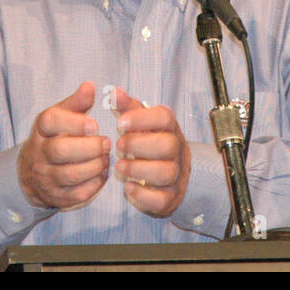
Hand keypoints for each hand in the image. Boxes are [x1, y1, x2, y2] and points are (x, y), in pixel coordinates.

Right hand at [17, 81, 110, 210]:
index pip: (51, 121)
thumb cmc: (53, 138)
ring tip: (106, 158)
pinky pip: (77, 194)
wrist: (31, 173)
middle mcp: (40, 152)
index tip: (94, 125)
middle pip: (60, 150)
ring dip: (94, 166)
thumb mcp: (60, 116)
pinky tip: (102, 174)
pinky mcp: (57, 196)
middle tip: (106, 143)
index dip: (74, 123)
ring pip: (70, 174)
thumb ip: (77, 102)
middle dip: (88, 147)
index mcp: (42, 129)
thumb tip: (90, 86)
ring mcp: (46, 176)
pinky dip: (94, 184)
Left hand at [113, 88, 190, 217]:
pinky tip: (128, 187)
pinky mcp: (169, 197)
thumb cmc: (151, 141)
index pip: (164, 118)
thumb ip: (127, 107)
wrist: (174, 172)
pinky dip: (143, 194)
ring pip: (165, 172)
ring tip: (119, 167)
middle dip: (139, 145)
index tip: (121, 122)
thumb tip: (113, 91)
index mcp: (169, 128)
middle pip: (166, 146)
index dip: (143, 119)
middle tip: (118, 145)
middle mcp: (176, 150)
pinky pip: (161, 198)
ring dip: (139, 169)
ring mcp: (175, 175)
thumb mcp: (141, 121)